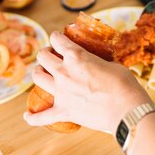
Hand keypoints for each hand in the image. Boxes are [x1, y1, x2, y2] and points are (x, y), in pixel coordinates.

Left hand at [23, 32, 150, 133]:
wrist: (126, 110)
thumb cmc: (123, 84)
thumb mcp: (111, 63)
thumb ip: (99, 61)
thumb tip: (98, 62)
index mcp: (76, 56)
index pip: (57, 39)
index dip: (57, 37)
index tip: (59, 39)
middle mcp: (64, 72)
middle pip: (43, 57)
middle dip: (46, 53)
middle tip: (51, 55)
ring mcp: (61, 92)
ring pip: (37, 77)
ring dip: (38, 73)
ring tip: (42, 73)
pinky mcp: (64, 111)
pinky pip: (42, 117)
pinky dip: (33, 117)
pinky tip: (28, 116)